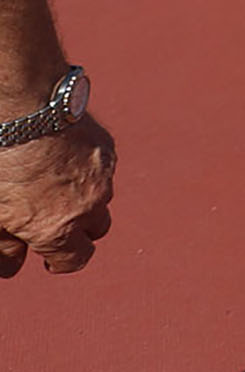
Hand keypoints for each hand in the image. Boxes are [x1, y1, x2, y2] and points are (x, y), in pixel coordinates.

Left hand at [0, 115, 115, 276]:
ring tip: (55, 182)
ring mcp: (102, 174)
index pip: (76, 260)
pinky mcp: (106, 146)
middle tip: (53, 219)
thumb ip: (3, 244)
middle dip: (79, 230)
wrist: (26, 108)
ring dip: (84, 197)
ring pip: (101, 196)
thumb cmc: (2, 163)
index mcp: (58, 229)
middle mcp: (88, 205)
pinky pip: (102, 168)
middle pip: (97, 230)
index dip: (61, 262)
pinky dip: (86, 169)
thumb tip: (11, 263)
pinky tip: (62, 155)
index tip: (48, 258)